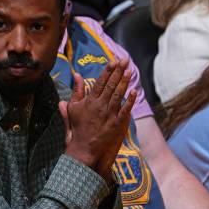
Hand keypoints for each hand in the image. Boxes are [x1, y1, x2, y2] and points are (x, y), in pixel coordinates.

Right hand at [59, 61, 135, 178]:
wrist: (82, 147)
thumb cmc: (77, 127)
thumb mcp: (73, 108)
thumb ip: (76, 91)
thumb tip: (77, 75)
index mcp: (89, 101)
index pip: (100, 82)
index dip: (108, 71)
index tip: (113, 61)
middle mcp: (99, 105)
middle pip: (111, 85)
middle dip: (118, 72)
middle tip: (125, 60)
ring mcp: (108, 114)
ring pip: (118, 95)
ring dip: (124, 82)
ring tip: (130, 71)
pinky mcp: (116, 124)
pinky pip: (125, 110)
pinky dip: (130, 101)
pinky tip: (134, 91)